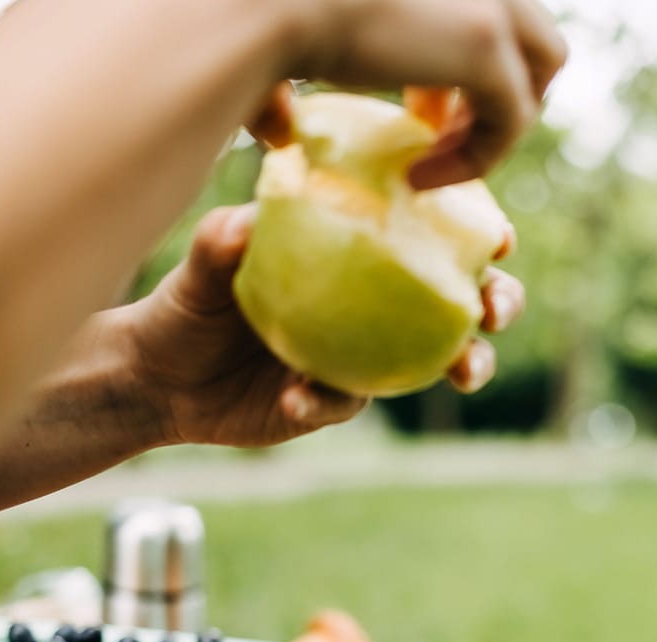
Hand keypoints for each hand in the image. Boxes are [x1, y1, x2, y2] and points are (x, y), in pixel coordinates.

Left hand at [119, 203, 526, 449]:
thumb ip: (221, 244)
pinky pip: (349, 402)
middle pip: (458, 297)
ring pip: (434, 358)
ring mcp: (362, 353)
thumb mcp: (198, 269)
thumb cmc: (183, 306)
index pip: (427, 228)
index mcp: (354, 249)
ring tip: (463, 373)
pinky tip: (294, 399)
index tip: (497, 236)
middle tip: (492, 311)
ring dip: (463, 363)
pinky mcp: (335, 401)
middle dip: (496, 300)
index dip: (475, 228)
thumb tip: (244, 223)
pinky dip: (327, 401)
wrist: (159, 381)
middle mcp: (371, 299)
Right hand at [265, 0, 567, 187]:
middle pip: (534, 27)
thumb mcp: (293, 32)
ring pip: (542, 69)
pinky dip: (477, 159)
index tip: (418, 104)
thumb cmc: (254, 13)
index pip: (488, 6)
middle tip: (436, 127)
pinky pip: (512, 120)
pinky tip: (420, 179)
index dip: (462, 58)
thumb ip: (301, 69)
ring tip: (435, 159)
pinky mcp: (488, 46)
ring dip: (495, 118)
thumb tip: (280, 132)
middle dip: (496, 83)